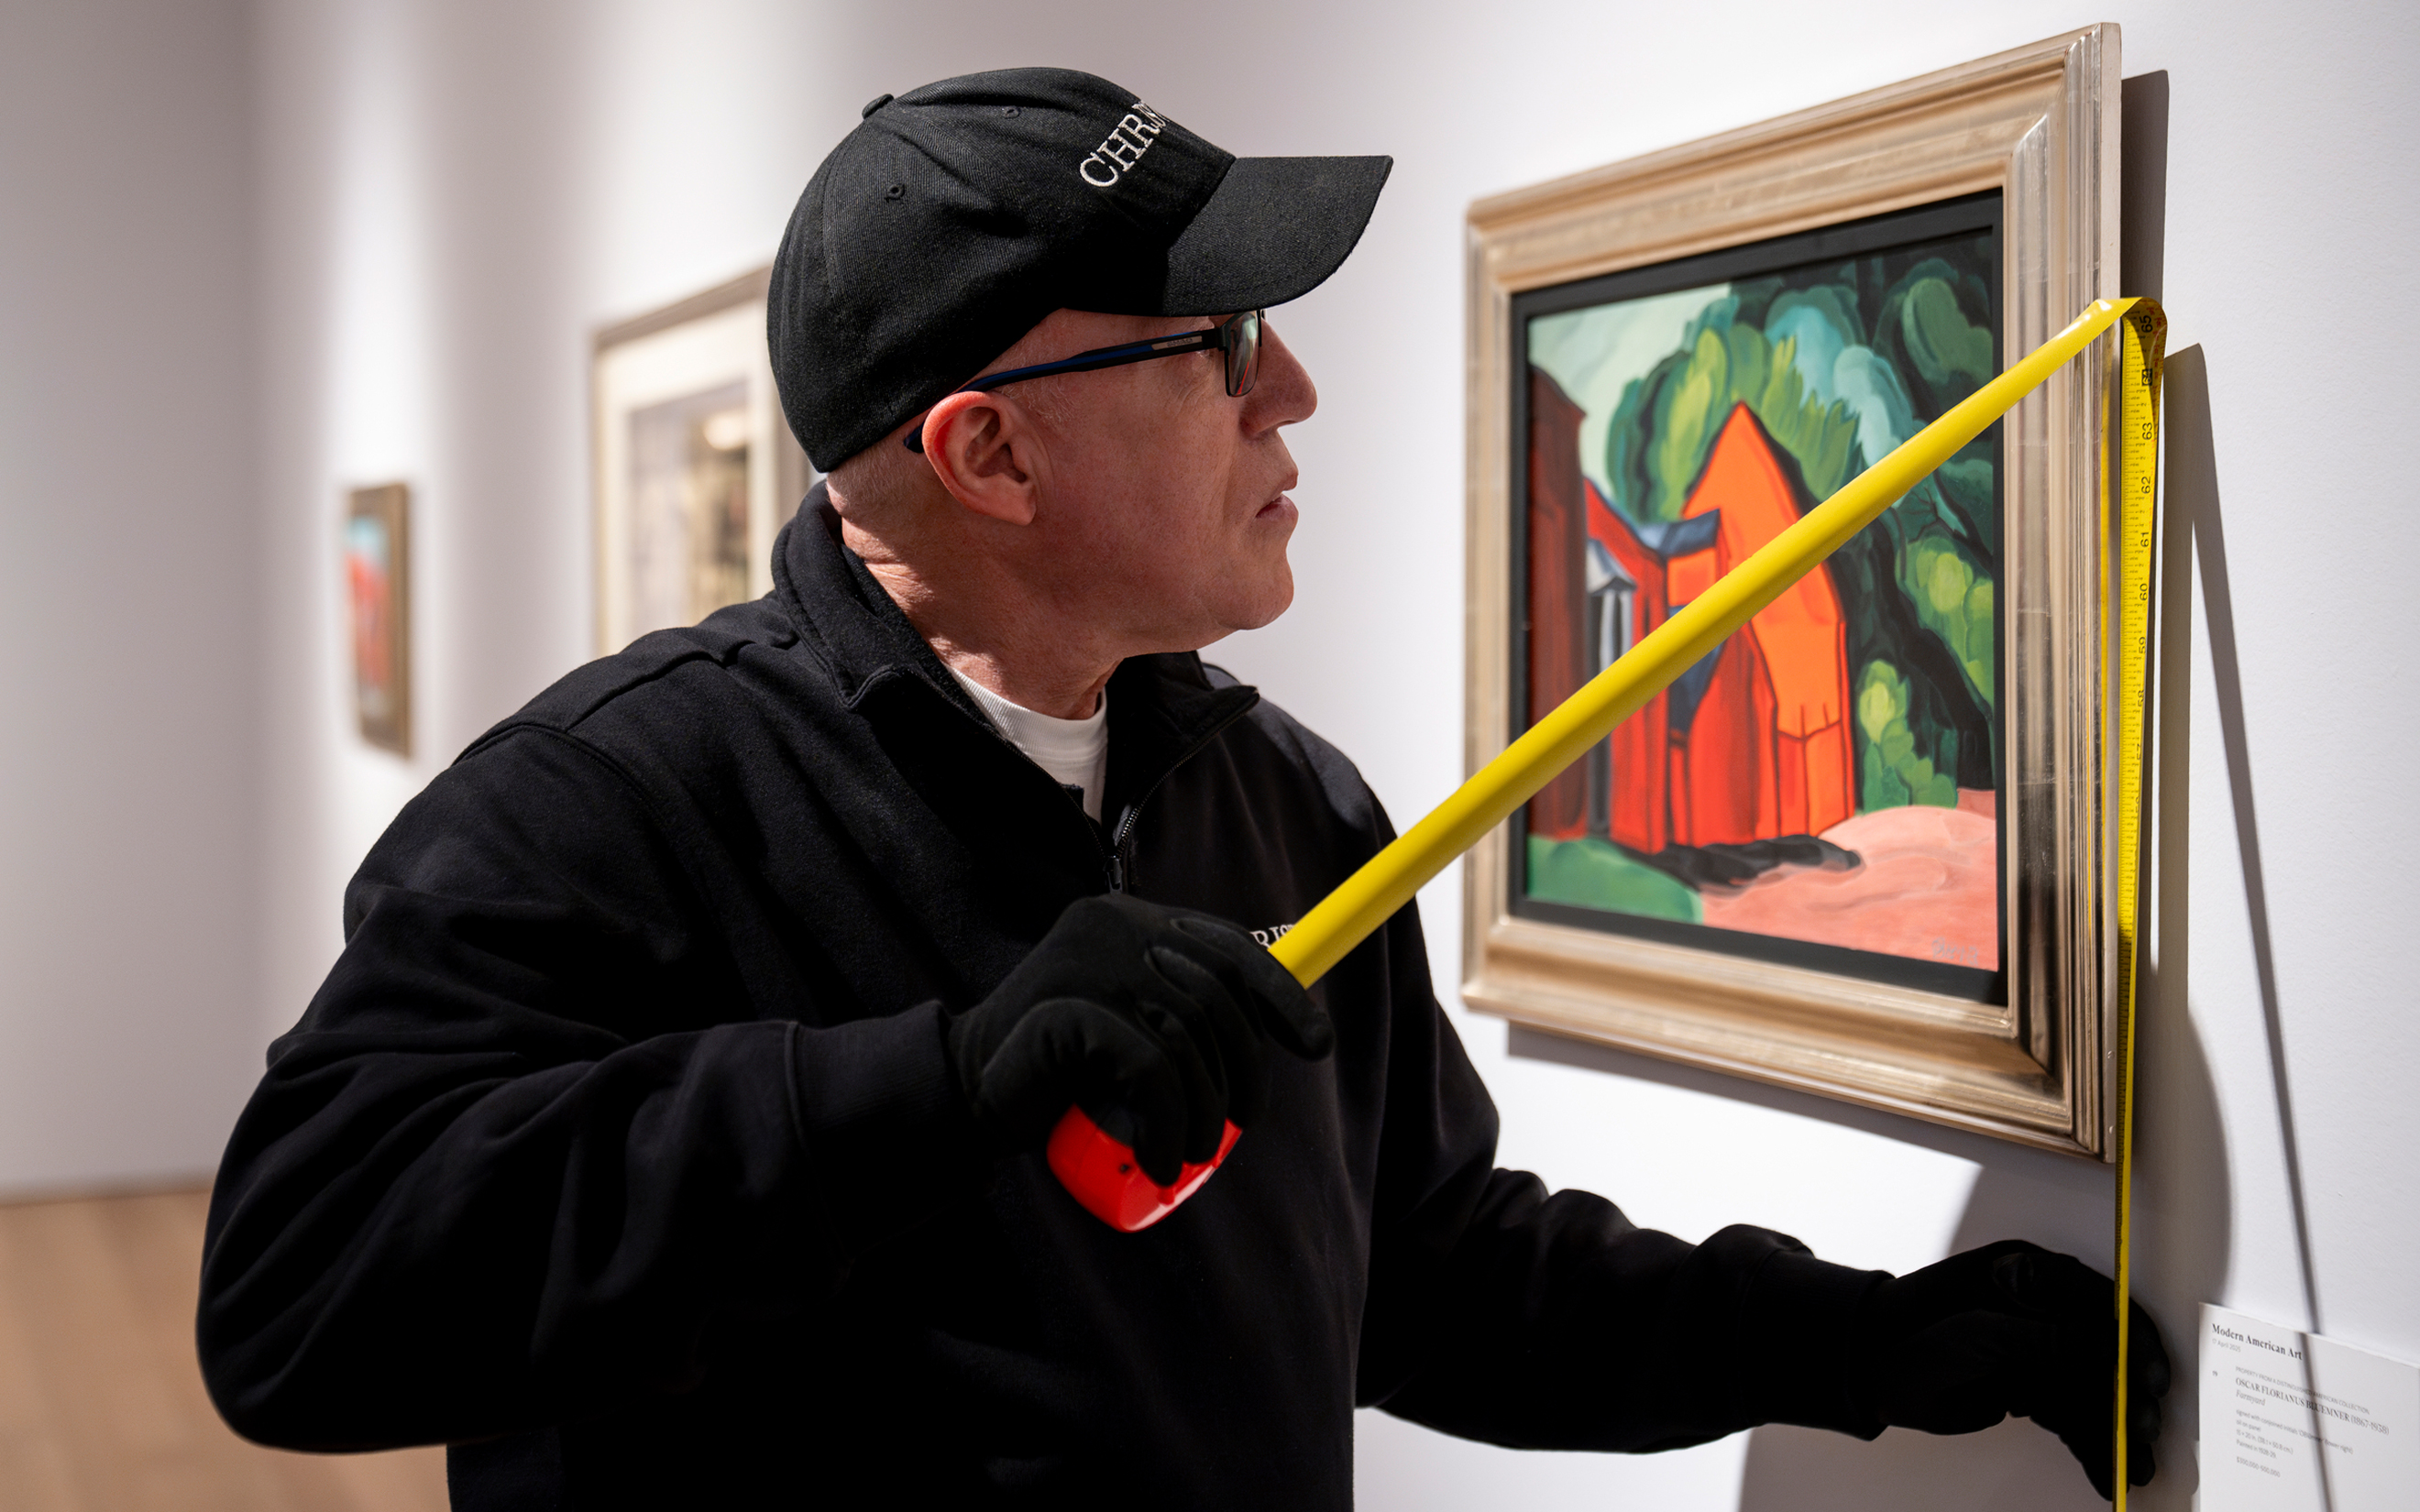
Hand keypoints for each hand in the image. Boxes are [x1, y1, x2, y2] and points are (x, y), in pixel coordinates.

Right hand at [945, 894, 1334, 1184]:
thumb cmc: (1062, 1070)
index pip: (1229, 945)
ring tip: (1188, 1154)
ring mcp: (1085, 962)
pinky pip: (1150, 1067)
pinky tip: (1159, 1157)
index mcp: (1133, 921)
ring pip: (1188, 1035)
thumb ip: (1183, 1014)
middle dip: (1245, 1068)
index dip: (1280, 995)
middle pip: (1218, 993)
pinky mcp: (1065, 1007)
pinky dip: (1166, 1122)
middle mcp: (1112, 926)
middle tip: (1239, 1125)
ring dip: (1203, 1111)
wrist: (969, 1089)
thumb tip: (1273, 1034)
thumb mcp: (1135, 1031)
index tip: (1316, 1045)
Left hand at [1853, 1240, 2169, 1498]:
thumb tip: (2110, 1349)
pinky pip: (2071, 1413)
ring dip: (2114, 1429)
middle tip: (2143, 1434)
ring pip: (2092, 1391)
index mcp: (2031, 1275)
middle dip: (2127, 1398)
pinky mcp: (2031, 1386)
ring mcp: (2038, 1349)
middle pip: (2105, 1354)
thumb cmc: (1909, 1333)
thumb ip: (2046, 1341)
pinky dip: (2090, 1442)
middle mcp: (2043, 1310)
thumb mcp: (1979, 1334)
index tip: (2151, 1381)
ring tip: (2133, 1468)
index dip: (2134, 1343)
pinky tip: (2107, 1470)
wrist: (1869, 1367)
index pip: (2103, 1305)